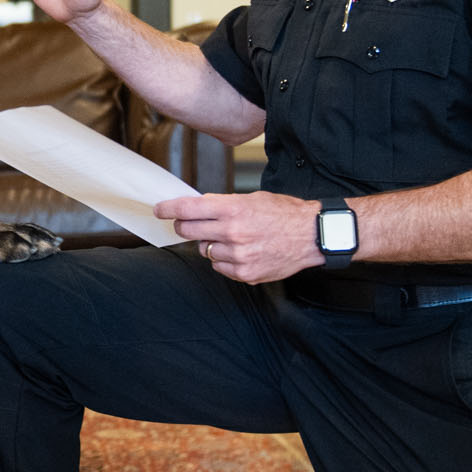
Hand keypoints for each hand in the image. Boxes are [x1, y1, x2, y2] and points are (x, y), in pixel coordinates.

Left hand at [155, 191, 326, 284]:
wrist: (311, 235)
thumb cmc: (284, 213)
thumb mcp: (252, 198)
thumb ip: (223, 204)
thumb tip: (197, 207)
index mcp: (233, 209)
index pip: (188, 209)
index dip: (168, 209)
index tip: (159, 210)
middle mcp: (233, 232)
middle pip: (188, 230)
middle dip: (185, 226)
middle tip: (190, 224)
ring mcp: (238, 255)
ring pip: (204, 250)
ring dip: (210, 243)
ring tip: (233, 238)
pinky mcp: (245, 273)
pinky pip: (219, 266)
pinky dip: (224, 260)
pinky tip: (241, 251)